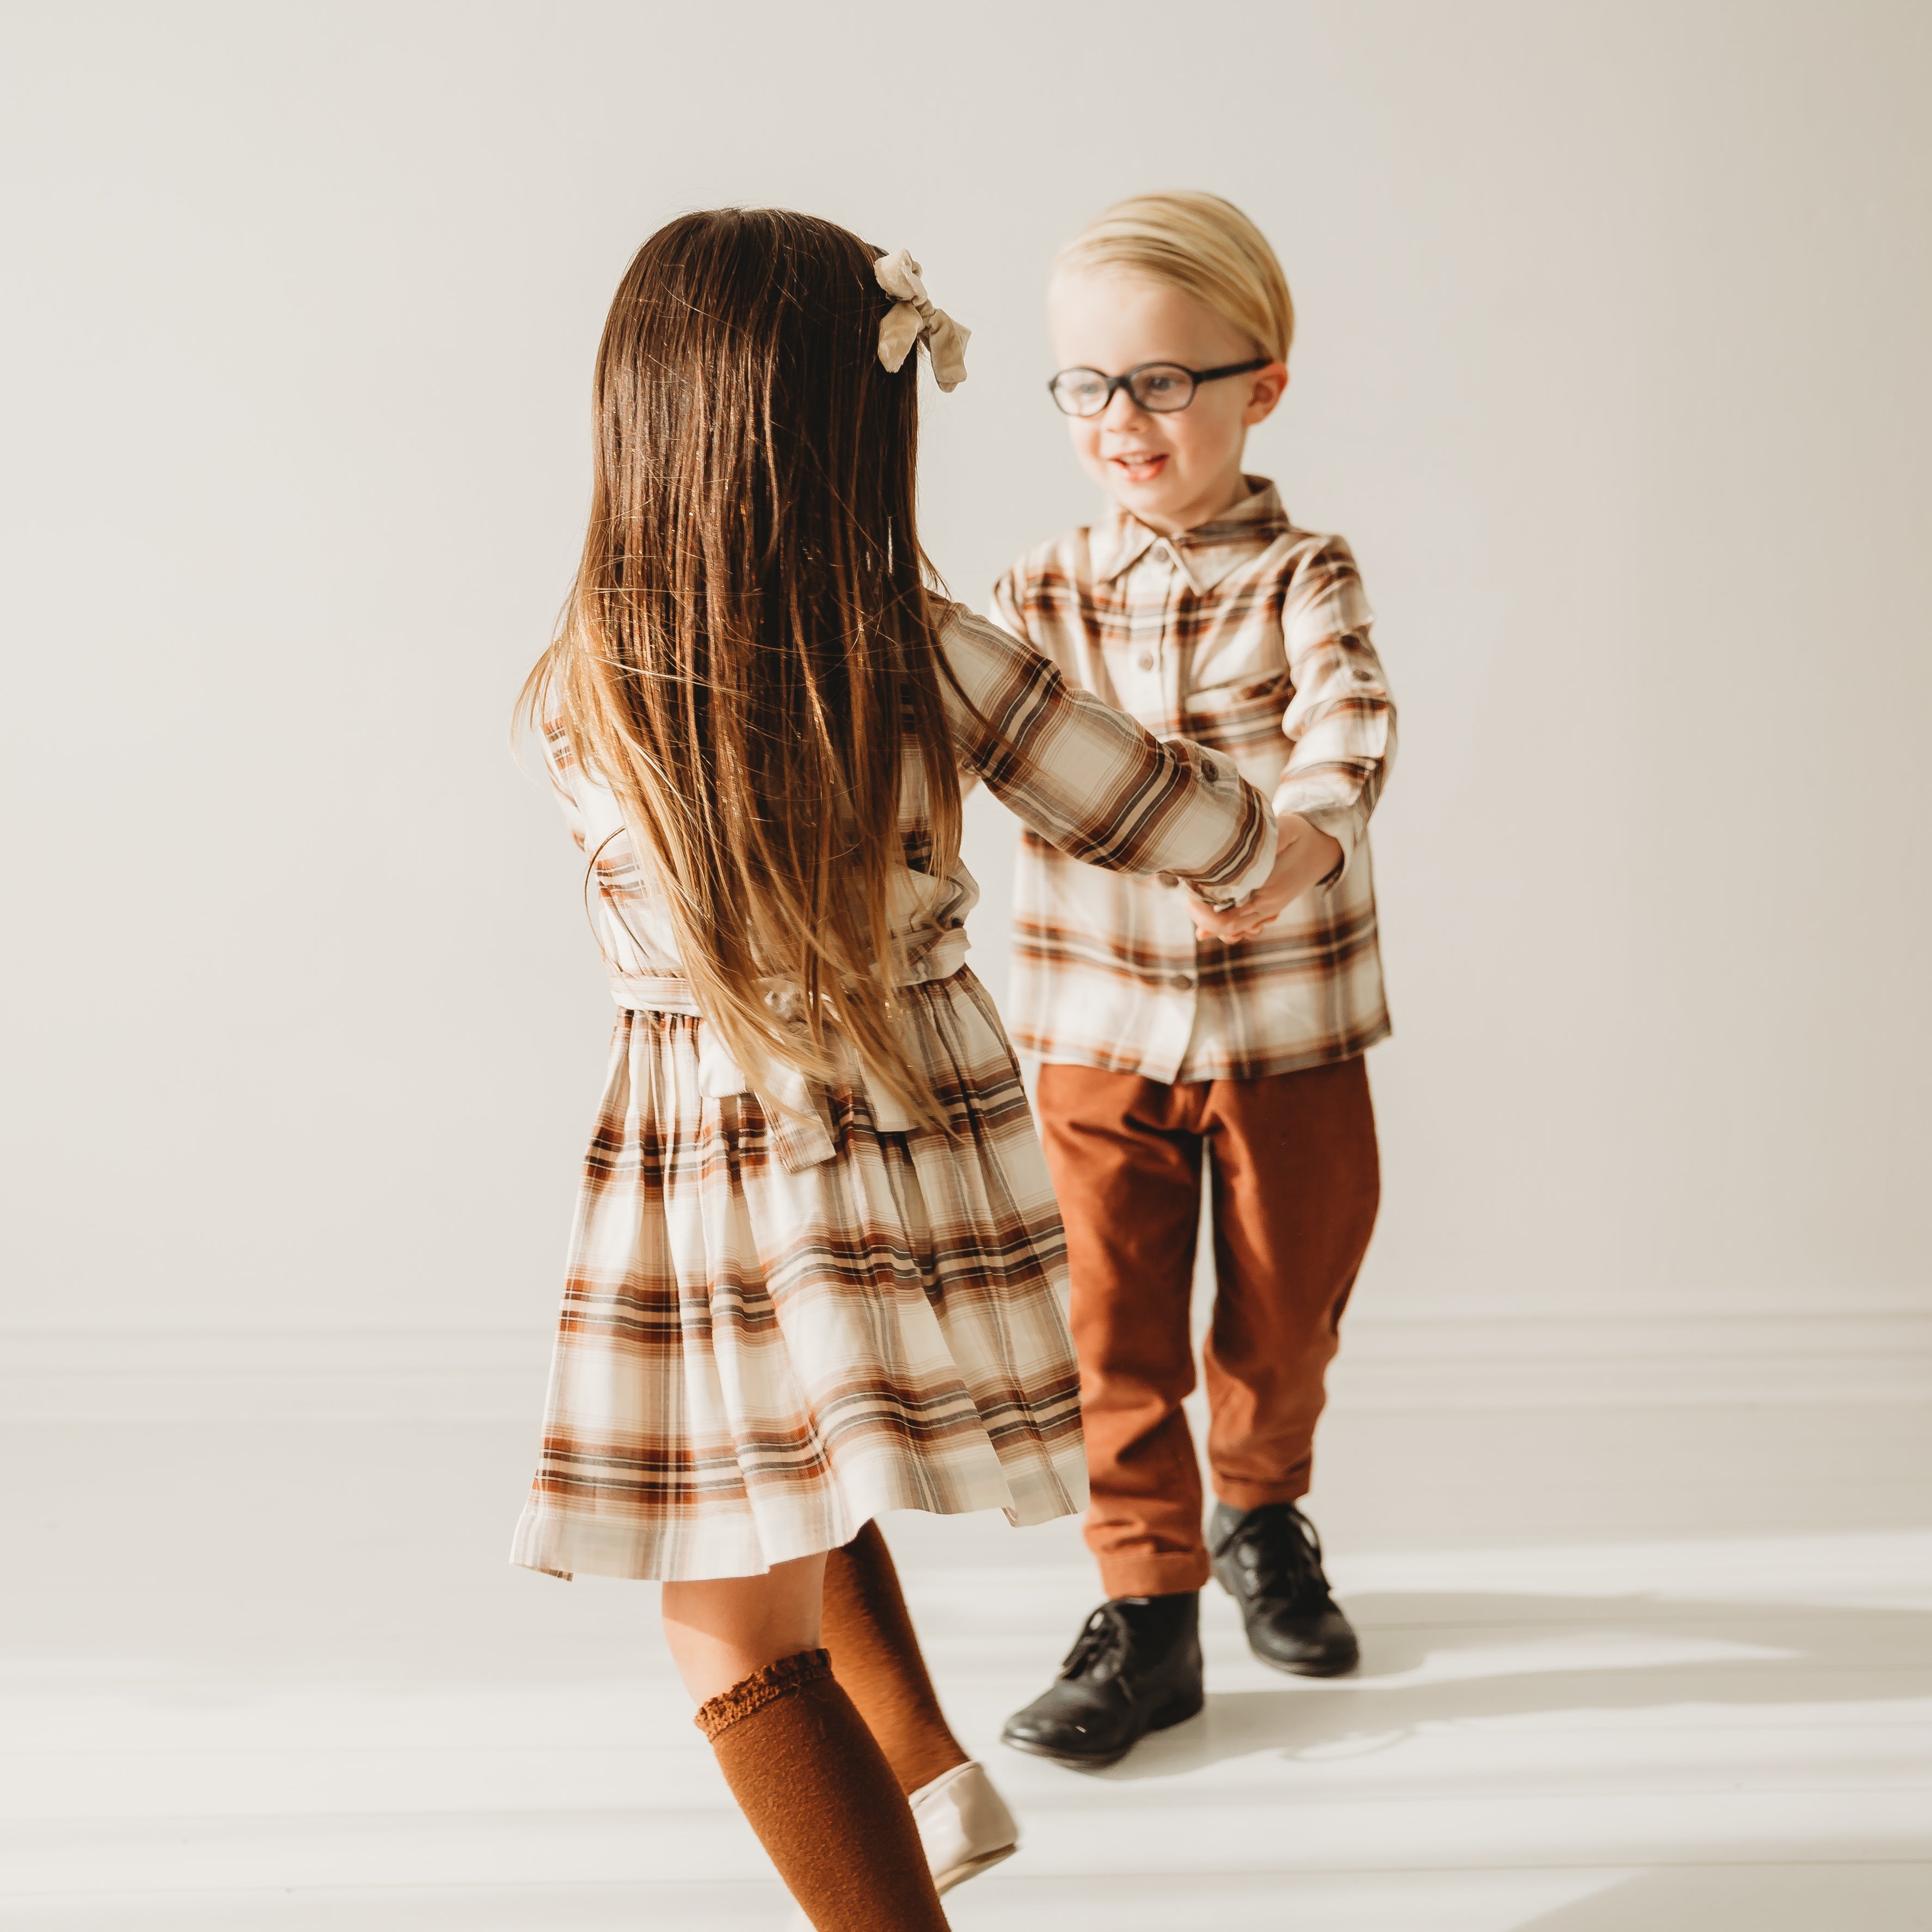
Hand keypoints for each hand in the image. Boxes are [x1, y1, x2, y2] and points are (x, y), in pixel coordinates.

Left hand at [1189, 814, 1342, 943]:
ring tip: (1194, 910)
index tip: (1188, 893)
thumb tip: (1238, 846)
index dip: (1204, 910)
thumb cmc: (1302, 834)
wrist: (1325, 847)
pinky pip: (1245, 924)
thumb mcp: (1287, 828)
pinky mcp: (1268, 907)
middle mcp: (1268, 904)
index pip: (1229, 914)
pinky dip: (1227, 926)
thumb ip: (1268, 839)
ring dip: (1214, 925)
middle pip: (1229, 926)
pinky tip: (1208, 925)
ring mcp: (1269, 908)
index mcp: (1269, 889)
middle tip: (1187, 901)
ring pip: (1237, 929)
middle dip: (1204, 918)